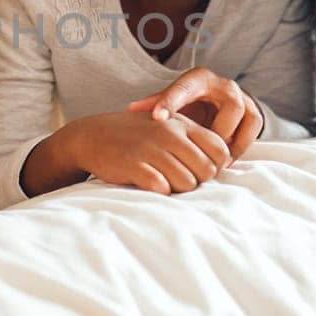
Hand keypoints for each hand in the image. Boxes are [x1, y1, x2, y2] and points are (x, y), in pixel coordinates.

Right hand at [23, 110, 230, 196]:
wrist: (92, 136)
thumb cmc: (135, 135)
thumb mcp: (165, 126)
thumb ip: (193, 139)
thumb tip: (223, 162)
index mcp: (181, 124)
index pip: (220, 150)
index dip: (214, 166)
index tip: (197, 170)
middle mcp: (169, 134)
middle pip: (207, 171)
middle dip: (196, 180)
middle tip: (178, 179)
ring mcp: (151, 150)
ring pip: (187, 183)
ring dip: (178, 189)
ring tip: (163, 182)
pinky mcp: (134, 166)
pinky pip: (162, 188)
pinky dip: (159, 191)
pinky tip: (149, 184)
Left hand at [127, 67, 262, 159]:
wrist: (214, 101)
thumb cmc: (188, 102)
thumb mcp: (171, 100)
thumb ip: (155, 104)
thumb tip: (131, 109)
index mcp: (198, 79)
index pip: (184, 88)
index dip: (171, 103)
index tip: (157, 118)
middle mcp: (223, 85)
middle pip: (230, 104)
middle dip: (217, 130)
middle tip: (200, 151)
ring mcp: (242, 97)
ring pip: (245, 116)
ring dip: (231, 140)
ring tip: (214, 161)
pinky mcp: (253, 112)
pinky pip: (253, 128)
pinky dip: (240, 146)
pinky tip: (225, 161)